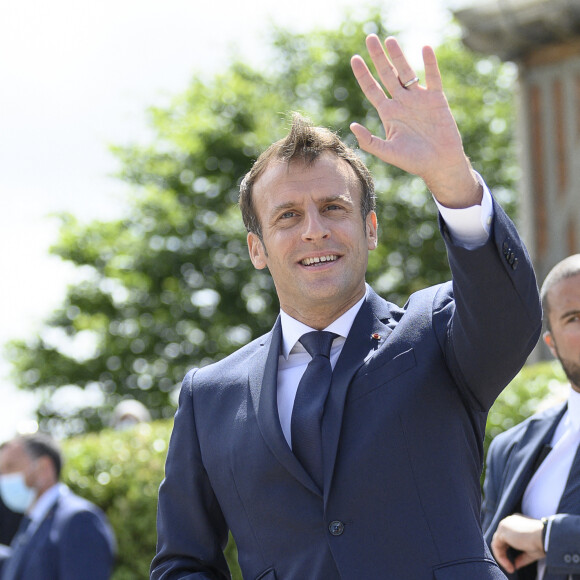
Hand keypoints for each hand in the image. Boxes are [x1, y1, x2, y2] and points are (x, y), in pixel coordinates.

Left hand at [350, 34, 481, 207]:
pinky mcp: (436, 99)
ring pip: (407, 72)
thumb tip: (352, 125)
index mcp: (388, 113)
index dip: (363, 74)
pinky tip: (425, 48)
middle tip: (370, 38)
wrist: (439, 164)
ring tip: (390, 40)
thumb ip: (369, 141)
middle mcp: (402, 102)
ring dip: (398, 56)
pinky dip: (430, 63)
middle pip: (387, 75)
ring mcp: (419, 99)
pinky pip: (433, 77)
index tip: (354, 59)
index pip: (372, 89)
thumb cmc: (413, 161)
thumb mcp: (387, 152)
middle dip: (378, 57)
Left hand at [491, 514, 545, 572]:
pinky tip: (509, 565)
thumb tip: (515, 565)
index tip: (515, 564)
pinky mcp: (502, 531)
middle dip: (504, 555)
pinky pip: (495, 545)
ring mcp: (504, 525)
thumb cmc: (542, 543)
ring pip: (497, 543)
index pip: (508, 537)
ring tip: (511, 569)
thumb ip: (521, 557)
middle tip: (511, 568)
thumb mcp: (531, 551)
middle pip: (501, 540)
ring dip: (502, 557)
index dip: (509, 551)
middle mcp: (509, 521)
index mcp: (517, 523)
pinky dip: (500, 557)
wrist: (546, 537)